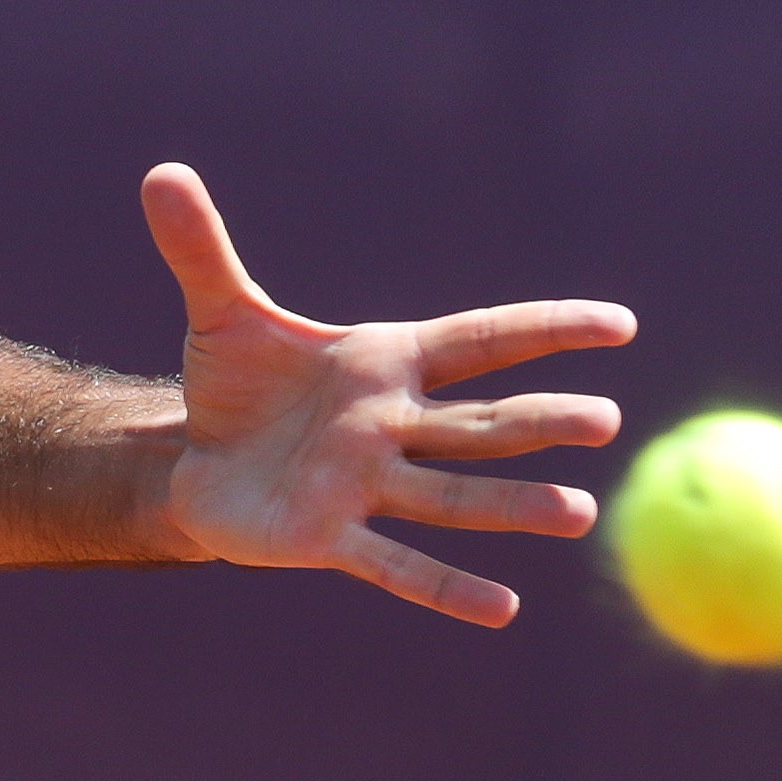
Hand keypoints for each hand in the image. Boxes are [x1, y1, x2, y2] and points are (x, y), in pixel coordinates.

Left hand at [145, 163, 632, 626]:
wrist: (197, 462)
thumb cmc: (238, 386)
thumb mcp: (220, 312)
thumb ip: (201, 246)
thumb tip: (161, 171)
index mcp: (385, 363)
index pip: (479, 340)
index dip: (544, 327)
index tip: (620, 323)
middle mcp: (393, 426)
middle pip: (480, 425)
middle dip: (539, 422)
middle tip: (606, 417)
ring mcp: (368, 485)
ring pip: (454, 497)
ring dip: (513, 506)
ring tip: (577, 510)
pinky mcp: (330, 537)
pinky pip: (396, 564)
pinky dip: (444, 586)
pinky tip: (502, 609)